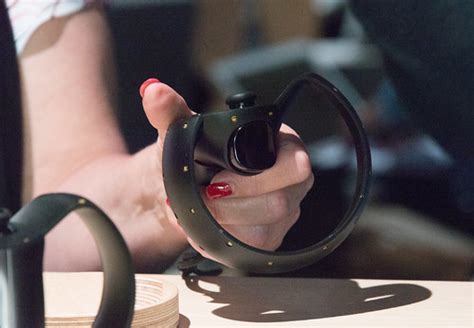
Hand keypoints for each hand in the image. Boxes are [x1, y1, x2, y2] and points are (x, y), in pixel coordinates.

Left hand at [142, 79, 313, 256]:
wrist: (187, 186)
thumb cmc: (194, 155)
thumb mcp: (183, 132)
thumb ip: (171, 111)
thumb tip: (153, 91)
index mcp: (283, 146)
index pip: (295, 163)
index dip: (257, 176)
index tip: (216, 177)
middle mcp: (291, 180)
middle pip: (281, 202)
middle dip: (234, 204)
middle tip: (202, 196)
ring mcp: (284, 211)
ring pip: (266, 230)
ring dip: (224, 222)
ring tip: (196, 210)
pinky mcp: (270, 237)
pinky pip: (254, 248)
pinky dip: (222, 240)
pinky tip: (202, 227)